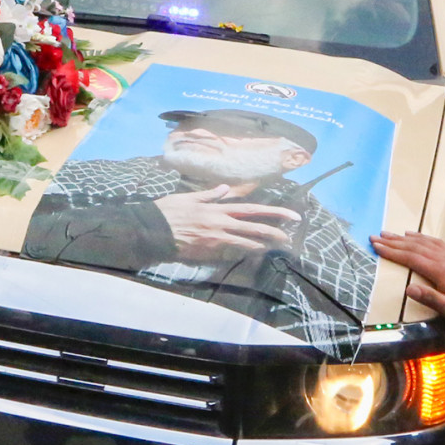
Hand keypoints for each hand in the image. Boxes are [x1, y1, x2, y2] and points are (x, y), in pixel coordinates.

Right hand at [153, 186, 299, 258]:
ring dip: (261, 245)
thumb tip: (225, 189)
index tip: (291, 215)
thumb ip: (209, 195)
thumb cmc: (168, 212)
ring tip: (275, 248)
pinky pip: (230, 253)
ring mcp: (215, 239)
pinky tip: (252, 254)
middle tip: (289, 237)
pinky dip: (242, 253)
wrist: (152, 231)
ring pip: (245, 243)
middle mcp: (220, 223)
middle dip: (274, 232)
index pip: (252, 209)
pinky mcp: (208, 252)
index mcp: (218, 209)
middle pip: (253, 228)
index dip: (274, 212)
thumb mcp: (189, 198)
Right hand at [370, 231, 444, 334]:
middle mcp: (444, 260)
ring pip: (424, 242)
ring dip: (405, 237)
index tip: (376, 245)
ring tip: (390, 234)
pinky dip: (422, 237)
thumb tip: (409, 289)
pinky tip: (415, 236)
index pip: (411, 257)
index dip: (392, 251)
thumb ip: (430, 298)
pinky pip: (436, 243)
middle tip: (376, 236)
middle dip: (394, 241)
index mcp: (440, 271)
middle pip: (415, 246)